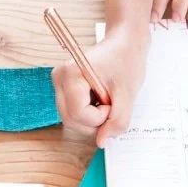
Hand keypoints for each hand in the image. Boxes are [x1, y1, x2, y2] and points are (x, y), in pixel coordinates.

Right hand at [51, 25, 149, 146]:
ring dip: (93, 120)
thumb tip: (102, 142)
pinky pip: (74, 114)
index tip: (113, 104)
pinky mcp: (64, 90)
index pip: (78, 114)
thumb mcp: (128, 93)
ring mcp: (59, 85)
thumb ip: (117, 120)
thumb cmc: (127, 60)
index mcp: (71, 74)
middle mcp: (59, 79)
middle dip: (95, 122)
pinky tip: (100, 101)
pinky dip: (90, 115)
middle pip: (71, 120)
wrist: (125, 44)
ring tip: (107, 101)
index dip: (99, 118)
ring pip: (71, 120)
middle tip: (112, 106)